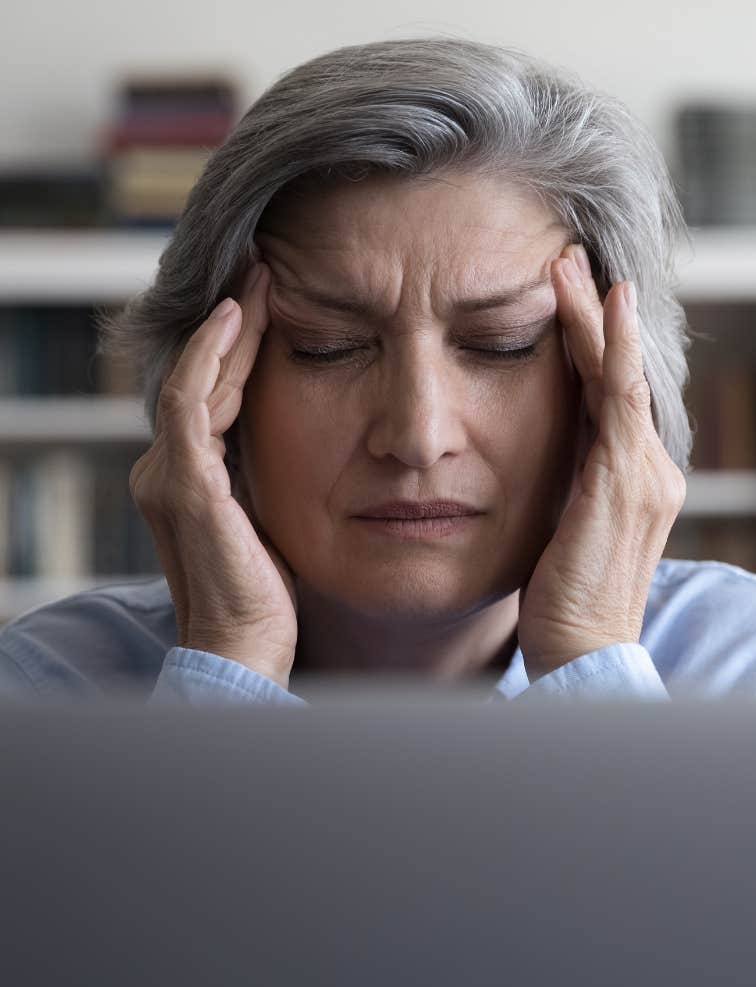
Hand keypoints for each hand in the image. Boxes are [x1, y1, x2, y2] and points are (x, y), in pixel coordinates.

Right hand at [130, 260, 298, 688]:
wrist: (245, 650)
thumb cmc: (263, 597)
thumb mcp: (265, 521)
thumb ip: (262, 480)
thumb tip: (292, 441)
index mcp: (186, 479)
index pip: (209, 395)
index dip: (235, 348)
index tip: (268, 303)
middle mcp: (165, 470)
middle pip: (199, 378)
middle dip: (234, 324)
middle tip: (263, 270)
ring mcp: (169, 475)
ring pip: (195, 379)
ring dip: (227, 327)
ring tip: (259, 278)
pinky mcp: (185, 485)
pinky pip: (192, 402)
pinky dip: (211, 357)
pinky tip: (240, 319)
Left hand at [517, 245, 685, 681]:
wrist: (580, 655)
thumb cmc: (563, 604)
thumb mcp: (559, 533)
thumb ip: (559, 490)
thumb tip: (530, 461)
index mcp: (629, 479)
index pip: (605, 396)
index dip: (585, 345)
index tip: (562, 300)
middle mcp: (648, 468)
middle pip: (616, 374)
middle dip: (591, 315)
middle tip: (566, 260)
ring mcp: (643, 473)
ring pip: (619, 375)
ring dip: (595, 317)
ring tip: (569, 265)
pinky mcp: (624, 481)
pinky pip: (620, 401)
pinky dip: (614, 350)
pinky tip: (605, 306)